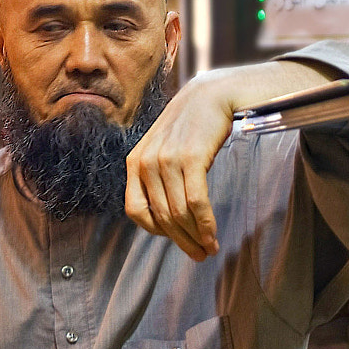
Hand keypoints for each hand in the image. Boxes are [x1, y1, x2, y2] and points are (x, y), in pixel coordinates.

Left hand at [125, 60, 335, 259]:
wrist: (213, 93)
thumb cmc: (193, 125)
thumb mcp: (164, 148)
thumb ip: (158, 176)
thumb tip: (167, 216)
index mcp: (134, 162)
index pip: (137, 212)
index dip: (158, 234)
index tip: (179, 242)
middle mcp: (146, 162)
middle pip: (161, 217)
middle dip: (182, 241)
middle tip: (200, 255)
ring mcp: (166, 159)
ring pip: (178, 214)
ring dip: (196, 237)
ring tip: (210, 249)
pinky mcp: (190, 158)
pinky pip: (195, 202)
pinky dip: (205, 224)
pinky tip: (213, 235)